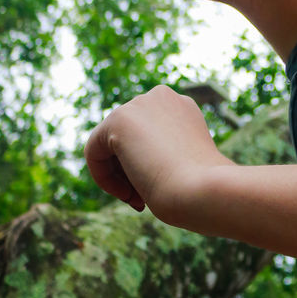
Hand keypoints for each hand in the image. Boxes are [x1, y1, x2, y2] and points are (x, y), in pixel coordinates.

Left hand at [84, 85, 231, 225]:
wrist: (203, 190)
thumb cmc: (200, 189)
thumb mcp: (184, 165)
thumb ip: (160, 154)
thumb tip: (133, 159)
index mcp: (182, 107)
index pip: (147, 137)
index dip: (149, 168)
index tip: (162, 191)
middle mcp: (162, 97)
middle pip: (126, 139)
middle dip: (131, 173)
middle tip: (146, 200)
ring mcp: (141, 104)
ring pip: (109, 146)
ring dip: (120, 177)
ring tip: (140, 199)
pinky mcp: (119, 119)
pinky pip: (93, 151)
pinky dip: (103, 178)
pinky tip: (127, 193)